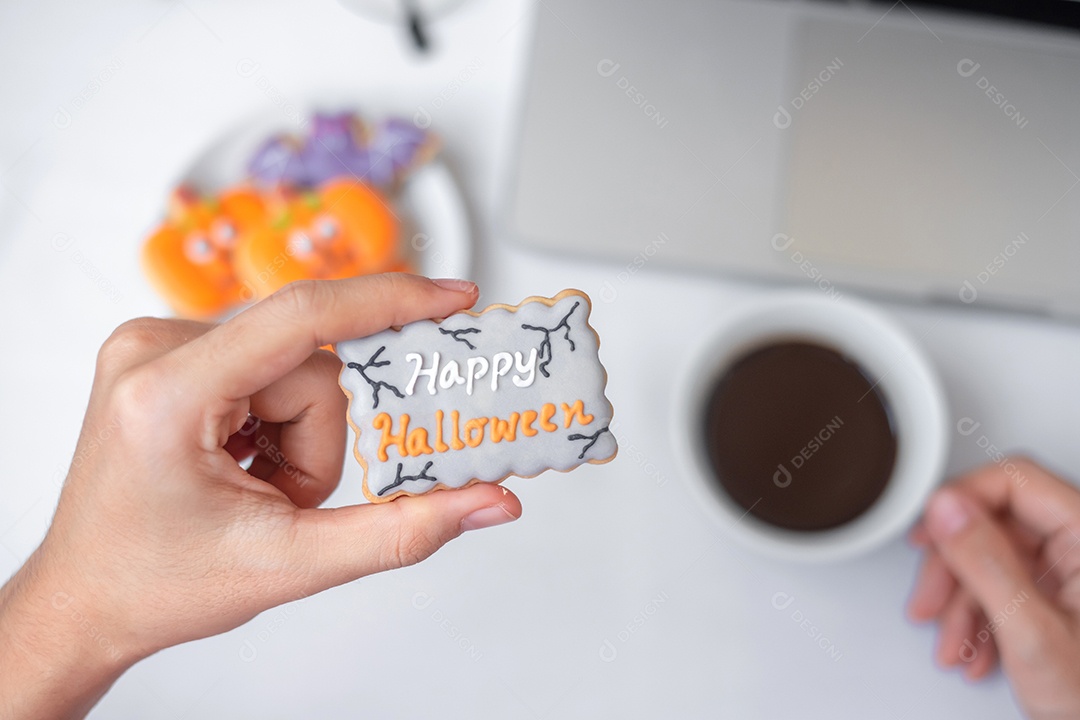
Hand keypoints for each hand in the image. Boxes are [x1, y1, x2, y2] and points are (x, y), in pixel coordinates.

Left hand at [0, 275, 521, 719]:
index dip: (390, 302)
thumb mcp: (291, 565)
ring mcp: (154, 345)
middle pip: (308, 362)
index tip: (455, 298)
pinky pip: (267, 363)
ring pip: (294, 365)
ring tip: (256, 488)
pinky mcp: (168, 352)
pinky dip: (277, 420)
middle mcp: (151, 348)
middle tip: (282, 496)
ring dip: (298, 435)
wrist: (85, 600)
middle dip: (319, 439)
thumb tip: (490, 501)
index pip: (302, 317)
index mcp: (167, 394)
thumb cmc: (159, 585)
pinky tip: (243, 463)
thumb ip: (402, 532)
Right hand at [908, 457, 1079, 719]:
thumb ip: (985, 563)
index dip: (962, 501)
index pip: (1015, 481)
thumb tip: (946, 508)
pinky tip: (976, 647)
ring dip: (962, 600)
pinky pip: (1011, 586)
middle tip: (931, 598)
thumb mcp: (1031, 632)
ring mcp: (1076, 574)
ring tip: (952, 640)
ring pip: (997, 558)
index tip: (930, 532)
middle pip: (998, 524)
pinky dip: (983, 615)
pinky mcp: (1067, 599)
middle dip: (954, 567)